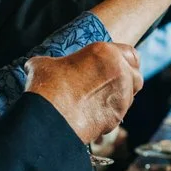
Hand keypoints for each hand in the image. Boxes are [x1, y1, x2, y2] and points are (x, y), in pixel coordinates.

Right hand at [25, 42, 143, 143]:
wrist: (50, 119)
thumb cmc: (47, 88)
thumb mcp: (44, 65)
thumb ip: (51, 62)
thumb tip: (35, 65)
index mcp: (105, 51)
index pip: (129, 53)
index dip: (122, 60)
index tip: (113, 67)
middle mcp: (120, 70)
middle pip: (135, 73)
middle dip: (126, 77)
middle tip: (110, 84)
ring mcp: (123, 94)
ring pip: (131, 93)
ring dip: (120, 95)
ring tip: (100, 100)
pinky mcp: (120, 114)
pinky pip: (122, 111)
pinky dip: (112, 111)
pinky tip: (95, 113)